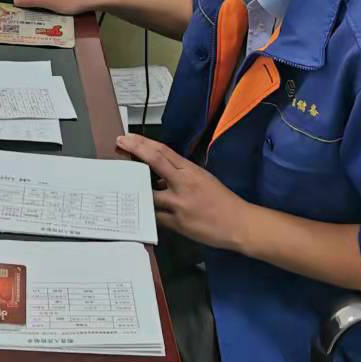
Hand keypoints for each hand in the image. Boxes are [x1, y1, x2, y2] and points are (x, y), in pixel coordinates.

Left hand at [115, 132, 250, 249]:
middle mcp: (183, 185)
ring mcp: (179, 205)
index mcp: (191, 172)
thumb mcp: (203, 179)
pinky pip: (156, 217)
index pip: (162, 152)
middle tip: (121, 144)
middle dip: (135, 151)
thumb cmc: (222, 200)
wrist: (239, 224)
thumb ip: (180, 176)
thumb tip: (158, 178)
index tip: (128, 137)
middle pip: (154, 162)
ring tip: (125, 185)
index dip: (142, 143)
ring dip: (137, 189)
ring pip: (149, 194)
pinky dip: (150, 212)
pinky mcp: (178, 224)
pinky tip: (143, 211)